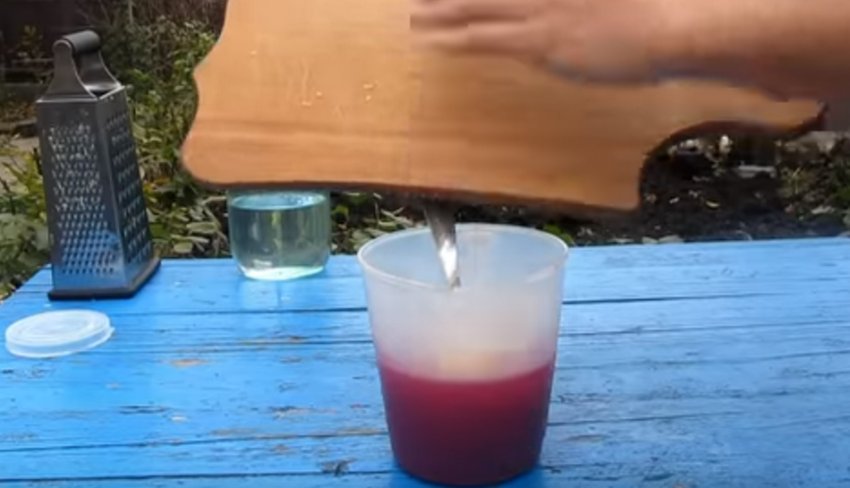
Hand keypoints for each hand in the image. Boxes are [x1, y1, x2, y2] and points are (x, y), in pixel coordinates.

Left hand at [410, 0, 683, 83]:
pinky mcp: (540, 40)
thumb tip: (553, 15)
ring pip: (473, 5)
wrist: (673, 25)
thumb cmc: (655, 5)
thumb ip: (574, 2)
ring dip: (439, 8)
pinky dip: (452, 38)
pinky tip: (428, 37)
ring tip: (414, 11)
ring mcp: (539, 7)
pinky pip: (483, 39)